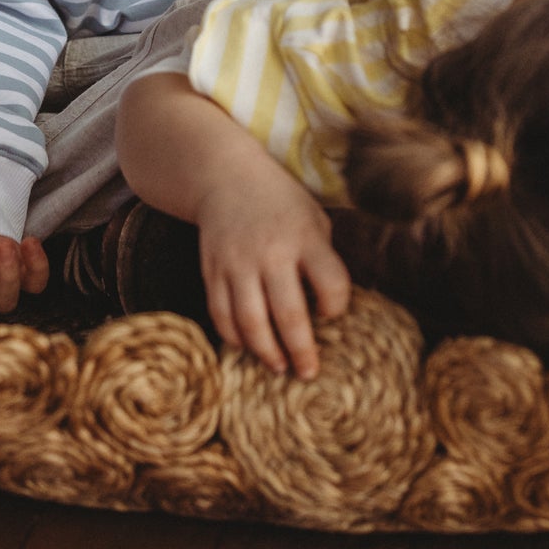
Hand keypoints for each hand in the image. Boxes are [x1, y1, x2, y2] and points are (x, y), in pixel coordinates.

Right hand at [194, 171, 350, 379]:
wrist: (227, 177)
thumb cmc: (281, 203)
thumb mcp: (314, 220)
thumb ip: (322, 260)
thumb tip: (327, 312)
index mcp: (306, 237)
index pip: (332, 285)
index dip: (336, 308)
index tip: (332, 314)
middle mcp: (271, 252)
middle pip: (289, 315)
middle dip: (301, 351)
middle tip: (308, 372)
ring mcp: (237, 262)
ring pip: (250, 322)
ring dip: (266, 352)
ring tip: (279, 366)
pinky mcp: (212, 270)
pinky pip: (221, 314)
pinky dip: (234, 337)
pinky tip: (248, 345)